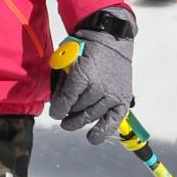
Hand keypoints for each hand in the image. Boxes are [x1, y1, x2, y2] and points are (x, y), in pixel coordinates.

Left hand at [48, 8, 135, 145]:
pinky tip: (92, 137)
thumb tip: (57, 99)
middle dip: (67, 113)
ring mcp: (111, 95)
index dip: (58, 109)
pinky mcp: (122, 99)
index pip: (66, 100)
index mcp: (83, 75)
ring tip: (70, 123)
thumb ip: (62, 79)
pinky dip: (102, 131)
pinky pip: (112, 121)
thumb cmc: (87, 46)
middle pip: (78, 109)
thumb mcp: (68, 58)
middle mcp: (99, 88)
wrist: (112, 39)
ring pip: (91, 116)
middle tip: (62, 115)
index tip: (54, 113)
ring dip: (79, 121)